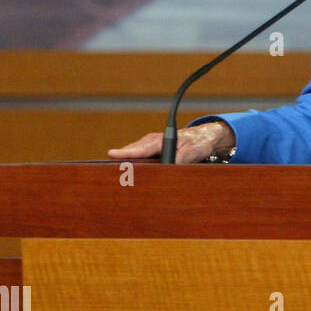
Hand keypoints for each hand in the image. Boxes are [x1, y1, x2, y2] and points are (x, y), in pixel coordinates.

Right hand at [108, 121, 235, 164]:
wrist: (204, 137)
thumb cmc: (197, 142)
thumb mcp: (191, 151)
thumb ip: (180, 159)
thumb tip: (170, 167)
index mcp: (160, 140)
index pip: (140, 148)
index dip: (126, 153)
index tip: (112, 154)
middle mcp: (152, 141)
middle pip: (132, 151)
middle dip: (120, 159)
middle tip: (106, 169)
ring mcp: (150, 145)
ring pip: (134, 153)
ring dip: (125, 161)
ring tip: (113, 174)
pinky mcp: (152, 150)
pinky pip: (139, 155)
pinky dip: (132, 161)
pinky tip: (127, 171)